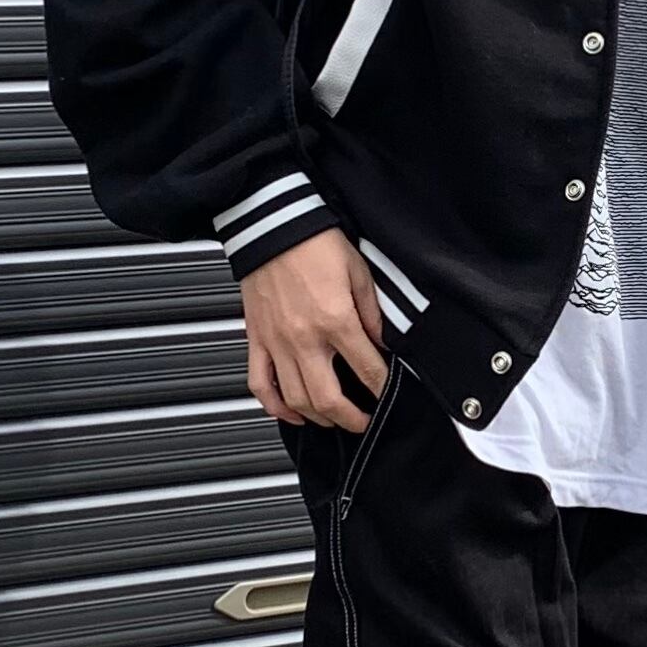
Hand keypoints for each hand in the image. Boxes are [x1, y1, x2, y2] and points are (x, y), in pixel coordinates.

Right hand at [241, 226, 388, 430]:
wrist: (272, 224)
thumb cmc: (313, 242)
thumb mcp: (358, 272)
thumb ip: (372, 313)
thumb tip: (383, 343)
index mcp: (335, 320)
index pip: (367, 370)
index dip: (382, 389)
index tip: (389, 395)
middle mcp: (304, 338)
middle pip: (328, 400)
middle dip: (351, 419)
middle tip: (363, 422)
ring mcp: (277, 343)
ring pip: (296, 400)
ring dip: (318, 418)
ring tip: (333, 420)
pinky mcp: (256, 340)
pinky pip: (260, 385)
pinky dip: (275, 407)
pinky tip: (291, 413)